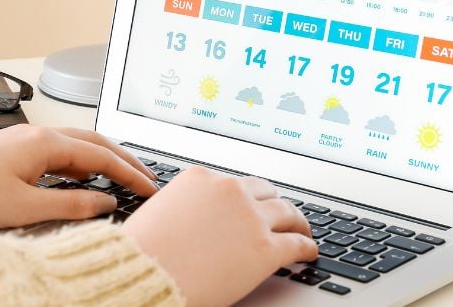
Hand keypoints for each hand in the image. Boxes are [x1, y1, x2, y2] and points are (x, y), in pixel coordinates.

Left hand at [0, 125, 157, 227]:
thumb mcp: (24, 208)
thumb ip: (71, 206)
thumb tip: (105, 204)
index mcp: (46, 144)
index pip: (103, 158)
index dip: (131, 174)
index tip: (151, 188)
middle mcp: (40, 135)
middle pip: (96, 143)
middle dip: (126, 160)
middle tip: (148, 179)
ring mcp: (27, 140)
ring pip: (79, 145)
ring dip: (105, 159)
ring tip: (124, 176)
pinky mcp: (16, 150)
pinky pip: (61, 151)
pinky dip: (83, 163)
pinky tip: (85, 177)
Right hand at [121, 167, 316, 305]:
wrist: (146, 274)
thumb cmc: (143, 251)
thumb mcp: (159, 212)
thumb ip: (184, 206)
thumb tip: (193, 217)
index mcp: (202, 179)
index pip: (235, 183)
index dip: (247, 197)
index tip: (252, 204)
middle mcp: (230, 192)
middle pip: (266, 192)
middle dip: (274, 204)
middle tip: (281, 214)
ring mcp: (251, 218)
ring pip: (288, 213)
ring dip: (298, 222)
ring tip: (303, 231)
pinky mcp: (266, 248)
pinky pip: (297, 243)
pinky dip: (307, 246)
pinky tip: (309, 251)